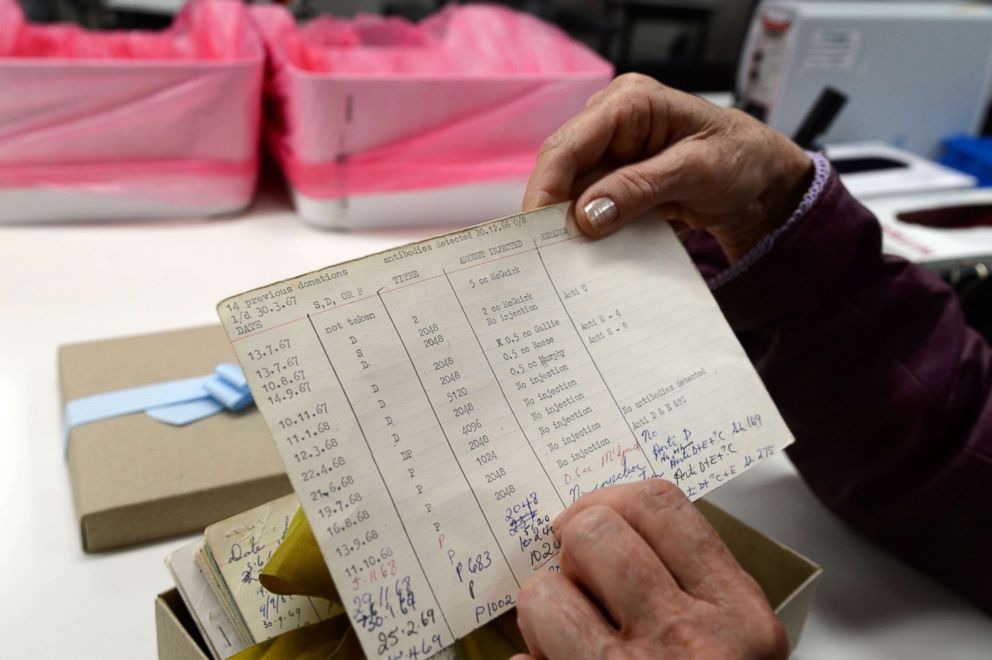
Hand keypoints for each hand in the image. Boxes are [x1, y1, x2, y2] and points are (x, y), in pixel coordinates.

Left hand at [512, 480, 786, 659]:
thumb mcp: (742, 645)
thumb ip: (694, 585)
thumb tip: (606, 527)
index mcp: (738, 614)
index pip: (660, 505)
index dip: (608, 499)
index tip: (589, 516)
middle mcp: (691, 643)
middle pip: (596, 532)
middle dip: (573, 550)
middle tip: (579, 581)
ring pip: (545, 593)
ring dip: (546, 614)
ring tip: (565, 639)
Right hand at [523, 74, 812, 261]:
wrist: (769, 185)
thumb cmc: (744, 159)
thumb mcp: (696, 171)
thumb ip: (640, 189)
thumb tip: (585, 216)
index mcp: (629, 103)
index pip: (568, 144)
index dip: (546, 187)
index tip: (536, 229)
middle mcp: (612, 125)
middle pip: (562, 171)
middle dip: (552, 213)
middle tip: (545, 257)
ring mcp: (614, 156)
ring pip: (573, 195)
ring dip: (570, 228)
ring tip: (565, 263)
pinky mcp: (620, 185)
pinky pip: (592, 210)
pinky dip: (591, 234)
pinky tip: (590, 257)